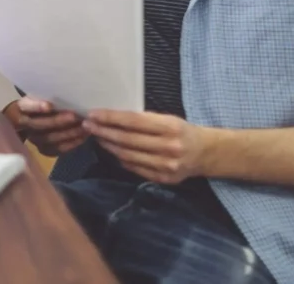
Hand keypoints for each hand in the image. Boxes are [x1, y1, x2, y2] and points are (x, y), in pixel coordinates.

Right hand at [10, 97, 88, 156]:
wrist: (33, 119)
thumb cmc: (41, 102)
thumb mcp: (40, 95)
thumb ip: (47, 95)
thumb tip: (64, 90)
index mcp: (22, 108)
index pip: (26, 107)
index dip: (36, 107)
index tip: (49, 106)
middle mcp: (25, 125)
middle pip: (39, 125)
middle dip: (58, 121)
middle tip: (74, 116)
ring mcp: (34, 139)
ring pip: (49, 139)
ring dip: (68, 133)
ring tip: (83, 127)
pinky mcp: (44, 149)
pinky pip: (57, 149)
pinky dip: (71, 144)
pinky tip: (83, 137)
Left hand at [83, 110, 207, 183]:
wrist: (205, 153)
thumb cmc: (182, 131)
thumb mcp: (168, 119)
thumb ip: (145, 120)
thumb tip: (113, 118)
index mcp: (170, 127)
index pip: (133, 121)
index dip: (111, 118)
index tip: (93, 114)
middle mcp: (169, 147)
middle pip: (127, 140)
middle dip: (104, 131)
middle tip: (88, 125)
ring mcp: (165, 166)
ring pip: (128, 156)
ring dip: (108, 146)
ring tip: (96, 136)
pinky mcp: (162, 179)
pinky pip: (134, 168)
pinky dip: (120, 158)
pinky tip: (111, 150)